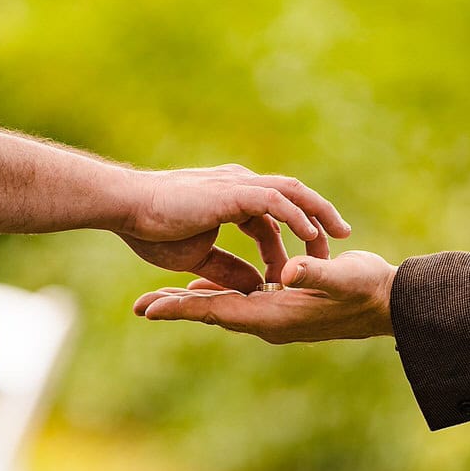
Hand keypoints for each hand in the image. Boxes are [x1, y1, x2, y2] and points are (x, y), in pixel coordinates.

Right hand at [119, 166, 349, 292]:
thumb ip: (229, 269)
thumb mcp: (198, 256)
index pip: (273, 216)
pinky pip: (275, 202)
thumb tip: (255, 285)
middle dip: (319, 216)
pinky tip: (312, 236)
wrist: (127, 208)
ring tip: (340, 234)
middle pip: (293, 196)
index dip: (292, 238)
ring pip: (291, 193)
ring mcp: (237, 186)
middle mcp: (240, 185)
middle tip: (342, 237)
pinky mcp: (233, 193)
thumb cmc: (152, 229)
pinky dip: (296, 217)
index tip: (310, 260)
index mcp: (232, 198)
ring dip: (318, 213)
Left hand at [133, 250, 396, 342]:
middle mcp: (269, 320)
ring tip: (159, 299)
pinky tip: (205, 285)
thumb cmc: (368, 289)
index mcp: (275, 314)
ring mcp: (275, 316)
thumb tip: (288, 272)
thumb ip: (315, 273)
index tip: (148, 308)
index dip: (183, 308)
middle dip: (177, 308)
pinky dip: (220, 294)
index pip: (219, 310)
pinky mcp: (283, 307)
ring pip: (224, 307)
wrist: (390, 304)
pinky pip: (241, 301)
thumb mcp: (342, 277)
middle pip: (213, 312)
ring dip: (193, 303)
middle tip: (139, 305)